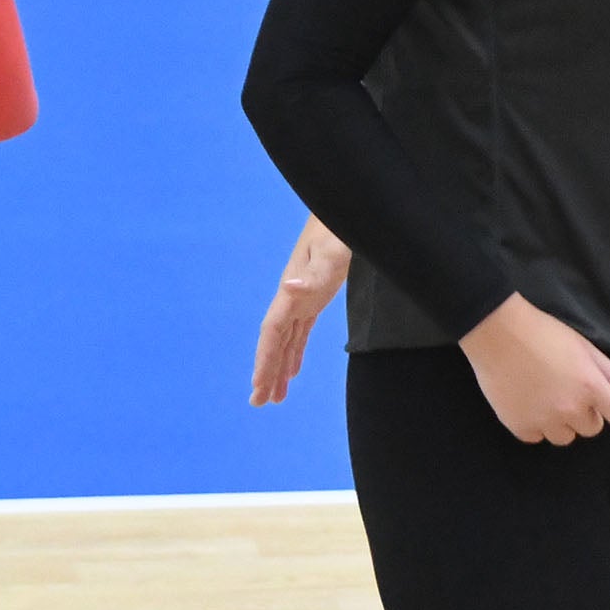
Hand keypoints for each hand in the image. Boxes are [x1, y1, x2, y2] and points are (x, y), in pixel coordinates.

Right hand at [251, 217, 350, 404]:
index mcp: (294, 288)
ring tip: (273, 397)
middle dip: (266, 371)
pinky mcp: (318, 293)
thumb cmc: (343, 227)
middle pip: (275, 340)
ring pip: (287, 339)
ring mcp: (304, 294)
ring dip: (279, 367)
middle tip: (259, 403)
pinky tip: (293, 370)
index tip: (259, 387)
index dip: (265, 359)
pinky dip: (295, 351)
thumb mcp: (333, 250)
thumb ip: (313, 272)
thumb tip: (288, 288)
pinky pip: (300, 330)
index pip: (273, 331)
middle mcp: (294, 294)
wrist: (350, 206)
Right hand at [460, 294, 609, 457]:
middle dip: (585, 413)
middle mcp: (571, 408)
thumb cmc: (544, 333)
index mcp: (591, 386)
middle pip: (591, 428)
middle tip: (566, 388)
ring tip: (544, 393)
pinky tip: (526, 400)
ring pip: (565, 437)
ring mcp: (545, 420)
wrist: (497, 333)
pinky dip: (535, 424)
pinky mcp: (520, 427)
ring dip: (561, 422)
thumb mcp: (583, 347)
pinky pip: (538, 437)